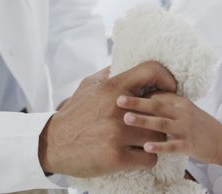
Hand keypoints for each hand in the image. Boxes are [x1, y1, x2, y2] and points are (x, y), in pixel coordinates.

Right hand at [39, 61, 176, 176]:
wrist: (52, 144)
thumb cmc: (74, 114)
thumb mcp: (88, 86)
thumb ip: (109, 74)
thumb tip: (125, 63)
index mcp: (112, 87)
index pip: (151, 70)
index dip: (166, 78)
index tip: (169, 89)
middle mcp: (117, 108)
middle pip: (159, 109)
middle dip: (160, 117)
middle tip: (159, 122)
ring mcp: (117, 134)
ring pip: (157, 136)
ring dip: (154, 140)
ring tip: (145, 140)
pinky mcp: (116, 158)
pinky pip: (149, 158)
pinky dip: (147, 158)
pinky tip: (139, 155)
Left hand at [116, 92, 221, 168]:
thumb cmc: (200, 126)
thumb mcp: (185, 110)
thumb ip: (167, 105)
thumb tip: (143, 99)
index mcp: (179, 102)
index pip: (157, 94)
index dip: (139, 94)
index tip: (121, 92)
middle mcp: (182, 112)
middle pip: (156, 105)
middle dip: (136, 102)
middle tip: (118, 100)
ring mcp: (185, 128)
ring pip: (162, 123)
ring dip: (143, 121)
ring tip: (126, 119)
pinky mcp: (189, 144)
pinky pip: (172, 146)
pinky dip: (159, 146)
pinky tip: (146, 147)